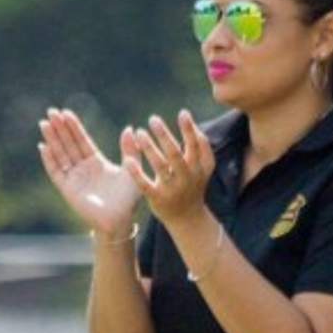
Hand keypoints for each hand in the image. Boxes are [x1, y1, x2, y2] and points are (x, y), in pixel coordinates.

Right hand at [38, 108, 140, 236]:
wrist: (119, 221)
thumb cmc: (128, 199)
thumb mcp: (132, 169)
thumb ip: (131, 150)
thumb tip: (129, 128)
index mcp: (96, 162)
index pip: (82, 140)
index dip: (74, 127)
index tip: (66, 112)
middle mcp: (82, 168)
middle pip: (68, 144)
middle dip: (59, 128)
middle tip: (51, 111)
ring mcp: (73, 178)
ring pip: (60, 154)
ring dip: (52, 139)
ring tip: (44, 124)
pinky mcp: (67, 189)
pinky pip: (56, 172)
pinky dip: (49, 160)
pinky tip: (43, 147)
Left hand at [125, 110, 214, 226]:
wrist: (188, 219)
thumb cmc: (193, 187)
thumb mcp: (204, 169)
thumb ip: (202, 148)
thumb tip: (193, 124)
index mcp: (198, 168)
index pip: (196, 145)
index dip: (189, 129)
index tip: (182, 113)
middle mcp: (186, 177)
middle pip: (175, 154)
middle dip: (165, 135)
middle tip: (153, 119)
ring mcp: (171, 189)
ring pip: (160, 166)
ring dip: (149, 148)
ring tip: (139, 132)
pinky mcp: (157, 198)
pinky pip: (145, 184)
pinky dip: (137, 173)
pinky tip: (128, 160)